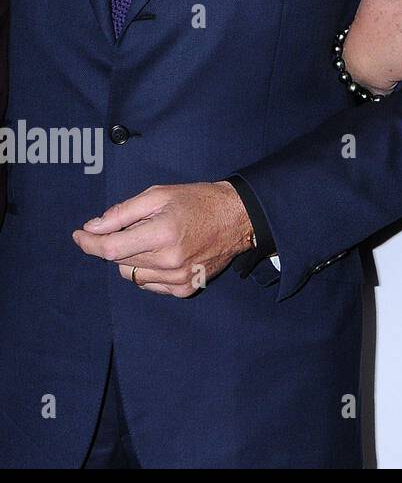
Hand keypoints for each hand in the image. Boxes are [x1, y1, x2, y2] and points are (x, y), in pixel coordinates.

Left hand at [72, 181, 253, 296]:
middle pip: (119, 260)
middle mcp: (169, 260)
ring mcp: (178, 278)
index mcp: (163, 233)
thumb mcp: (160, 194)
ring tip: (156, 239)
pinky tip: (166, 255)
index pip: (110, 248)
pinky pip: (150, 285)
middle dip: (119, 242)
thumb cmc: (199, 201)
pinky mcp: (185, 289)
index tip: (80, 235)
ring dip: (134, 258)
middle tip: (139, 225)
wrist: (239, 218)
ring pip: (133, 275)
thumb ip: (123, 212)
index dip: (89, 243)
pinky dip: (150, 271)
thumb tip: (92, 228)